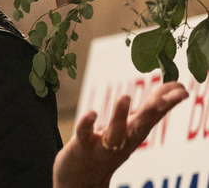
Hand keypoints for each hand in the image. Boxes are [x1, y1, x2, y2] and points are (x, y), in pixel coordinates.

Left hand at [53, 81, 187, 187]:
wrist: (84, 180)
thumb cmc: (111, 148)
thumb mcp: (132, 129)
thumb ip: (148, 112)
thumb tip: (170, 89)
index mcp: (136, 133)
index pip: (155, 115)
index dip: (168, 101)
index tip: (183, 88)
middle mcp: (124, 139)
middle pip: (141, 124)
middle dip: (154, 110)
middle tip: (168, 96)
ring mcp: (103, 144)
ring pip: (114, 130)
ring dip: (119, 115)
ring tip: (125, 97)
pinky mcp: (83, 146)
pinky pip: (84, 134)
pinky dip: (87, 124)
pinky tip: (91, 113)